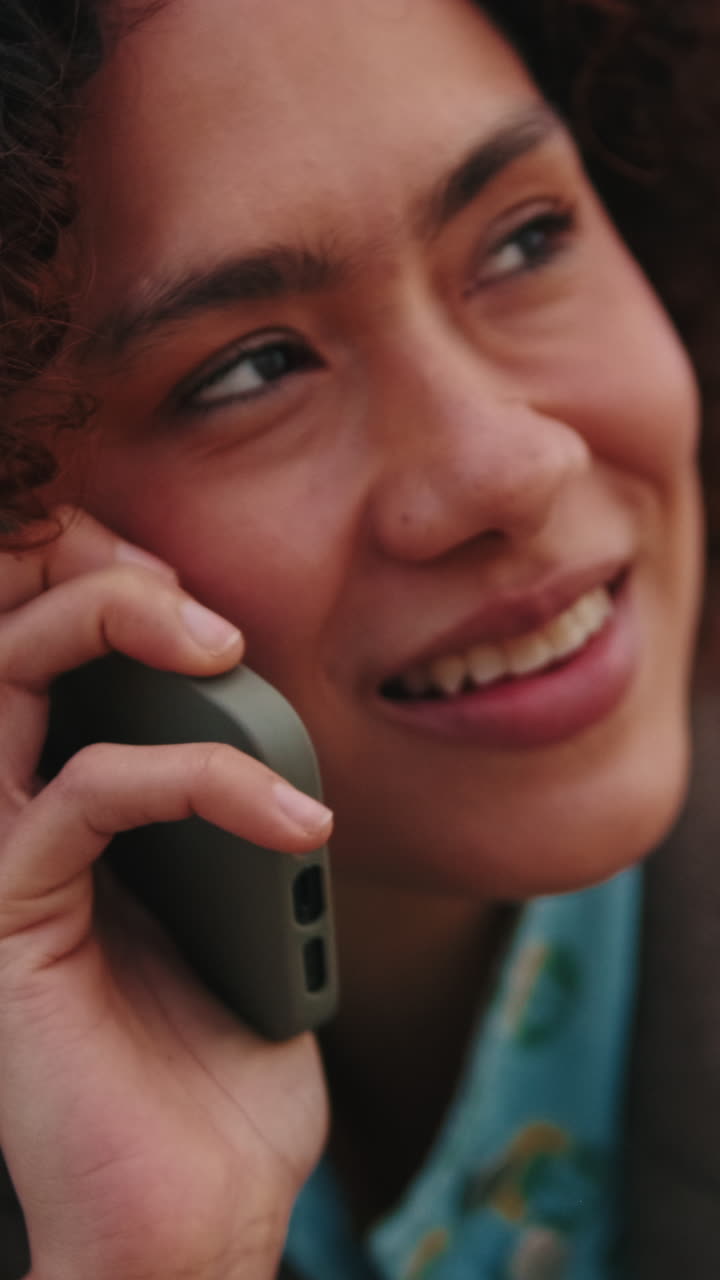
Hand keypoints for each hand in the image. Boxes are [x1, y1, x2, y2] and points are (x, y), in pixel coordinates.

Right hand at [0, 509, 330, 1279]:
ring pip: (7, 674)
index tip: (219, 599)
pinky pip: (89, 793)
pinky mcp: (11, 914)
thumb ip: (248, 831)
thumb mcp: (255, 919)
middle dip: (91, 573)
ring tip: (220, 643)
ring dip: (112, 621)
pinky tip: (294, 819)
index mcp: (74, 813)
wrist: (191, 1220)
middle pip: (9, 633)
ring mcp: (5, 863)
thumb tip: (285, 747)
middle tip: (200, 599)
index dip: (119, 589)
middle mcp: (20, 819)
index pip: (62, 655)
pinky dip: (200, 777)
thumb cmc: (223, 1079)